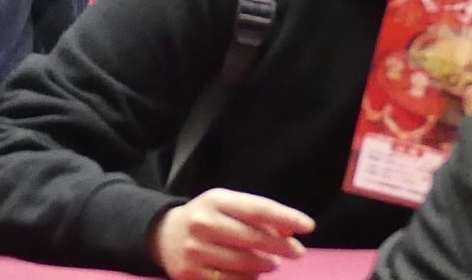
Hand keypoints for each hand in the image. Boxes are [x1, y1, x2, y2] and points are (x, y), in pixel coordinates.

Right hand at [150, 189, 313, 279]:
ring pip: (244, 263)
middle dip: (283, 247)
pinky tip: (253, 273)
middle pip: (253, 237)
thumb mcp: (227, 206)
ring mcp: (195, 250)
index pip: (257, 209)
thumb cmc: (207, 218)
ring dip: (266, 264)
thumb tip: (290, 233)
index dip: (286, 218)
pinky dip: (248, 278)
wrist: (163, 235)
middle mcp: (203, 223)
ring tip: (274, 263)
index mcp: (215, 200)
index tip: (308, 226)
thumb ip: (256, 215)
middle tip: (298, 252)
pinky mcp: (190, 274)